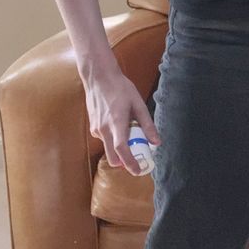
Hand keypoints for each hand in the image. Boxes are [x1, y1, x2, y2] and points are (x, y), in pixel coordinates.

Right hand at [83, 61, 156, 175]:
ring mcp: (96, 129)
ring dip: (120, 149)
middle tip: (138, 159)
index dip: (130, 163)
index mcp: (116, 123)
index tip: (138, 171)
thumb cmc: (120, 88)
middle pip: (112, 157)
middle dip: (125, 162)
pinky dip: (113, 139)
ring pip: (108, 148)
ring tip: (130, 132)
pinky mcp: (93, 127)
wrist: (98, 78)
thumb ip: (147, 125)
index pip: (121, 150)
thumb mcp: (138, 104)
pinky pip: (104, 140)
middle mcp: (103, 129)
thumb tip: (156, 142)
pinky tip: (120, 125)